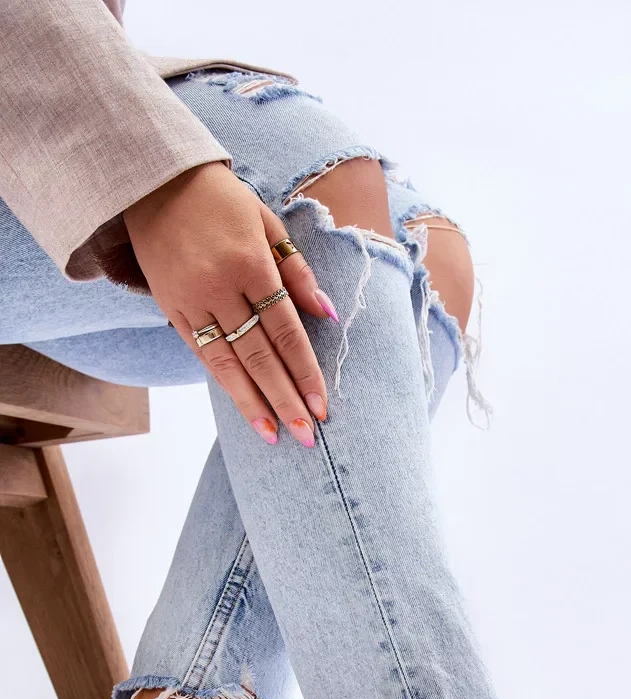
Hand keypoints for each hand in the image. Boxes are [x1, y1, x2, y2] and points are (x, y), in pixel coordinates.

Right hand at [123, 162, 338, 445]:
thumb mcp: (267, 223)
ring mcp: (191, 300)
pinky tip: (244, 407)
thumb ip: (297, 272)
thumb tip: (327, 315)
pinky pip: (202, 353)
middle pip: (259, 355)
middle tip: (307, 435)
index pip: (285, 330)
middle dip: (285, 398)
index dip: (305, 371)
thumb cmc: (221, 199)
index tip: (322, 405)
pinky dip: (225, 383)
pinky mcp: (171, 308)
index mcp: (250, 263)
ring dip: (253, 404)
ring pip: (228, 363)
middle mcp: (220, 286)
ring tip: (275, 435)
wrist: (154, 181)